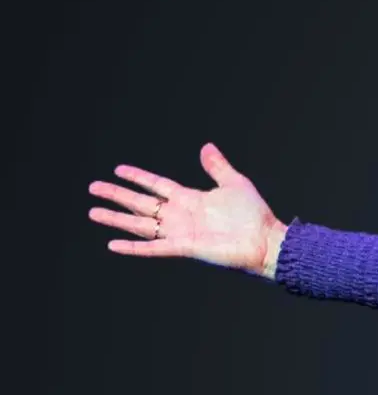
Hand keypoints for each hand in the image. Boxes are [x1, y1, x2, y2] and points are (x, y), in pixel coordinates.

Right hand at [88, 142, 285, 276]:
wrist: (266, 240)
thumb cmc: (254, 215)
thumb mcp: (234, 183)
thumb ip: (217, 167)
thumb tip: (206, 147)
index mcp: (190, 199)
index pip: (156, 186)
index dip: (138, 178)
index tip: (118, 170)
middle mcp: (180, 215)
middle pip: (141, 203)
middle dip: (117, 195)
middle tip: (94, 188)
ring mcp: (180, 232)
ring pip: (140, 224)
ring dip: (116, 218)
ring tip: (93, 212)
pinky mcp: (185, 247)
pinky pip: (154, 247)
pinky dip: (133, 247)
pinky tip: (113, 244)